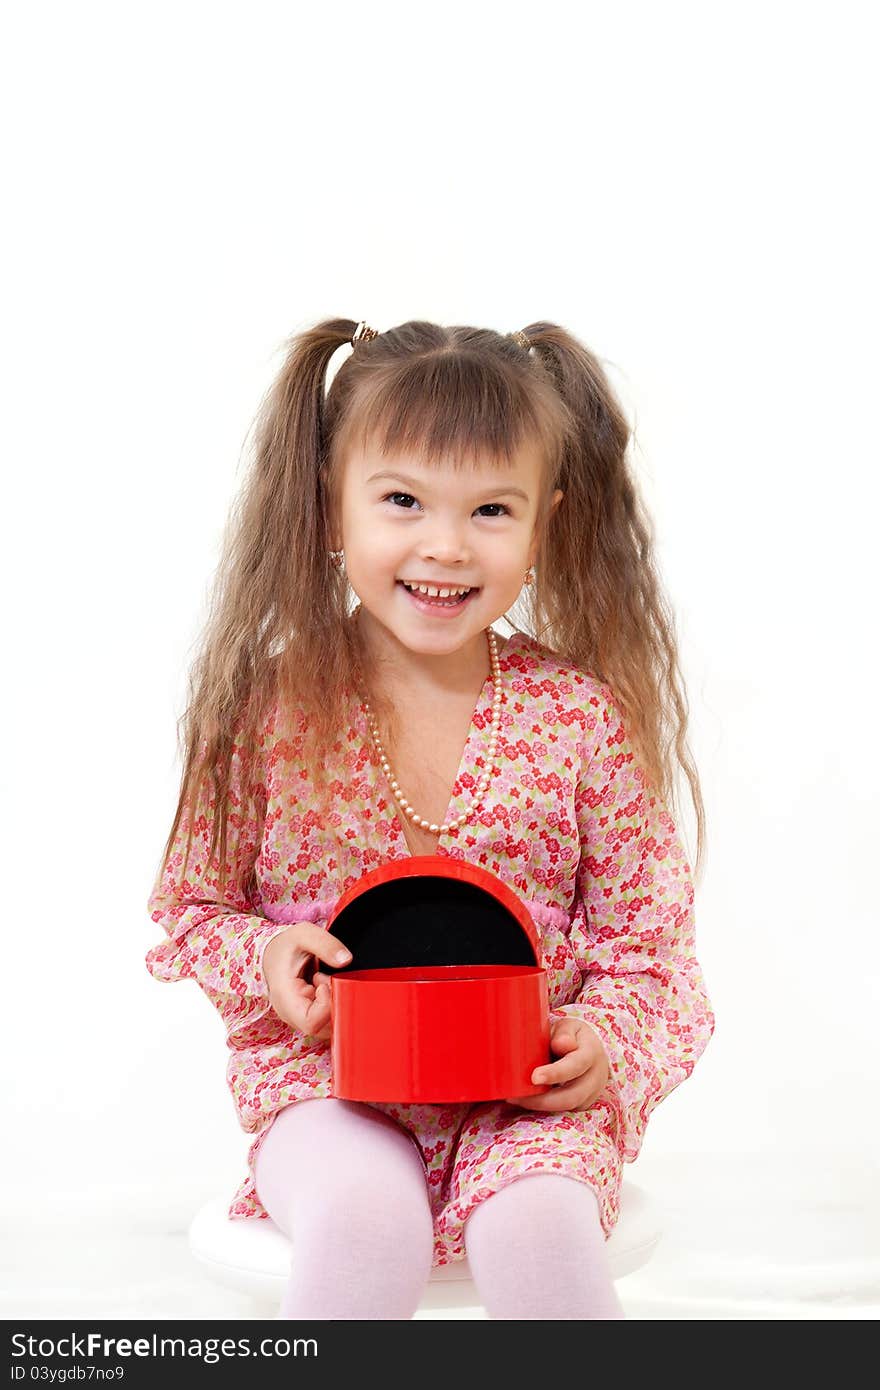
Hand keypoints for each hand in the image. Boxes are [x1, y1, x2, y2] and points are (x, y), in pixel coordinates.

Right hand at [262, 923, 351, 1041]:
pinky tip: (328, 988)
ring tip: (327, 982)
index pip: (311, 1022)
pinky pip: (327, 1022)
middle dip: (335, 1004)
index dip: (327, 1006)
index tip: (326, 982)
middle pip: (322, 1029)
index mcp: (285, 998)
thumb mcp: (304, 934)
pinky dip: (335, 1005)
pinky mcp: (308, 1016)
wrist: (272, 953)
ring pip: (327, 1028)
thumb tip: (346, 960)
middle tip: (330, 980)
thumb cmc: (286, 945)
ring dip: (336, 1005)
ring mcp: (299, 1018)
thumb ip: (325, 944)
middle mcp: (291, 1014)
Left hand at [504, 1018, 610, 1111]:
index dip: (555, 1073)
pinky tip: (524, 1102)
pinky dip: (543, 1109)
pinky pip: (563, 1111)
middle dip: (542, 1100)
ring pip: (566, 1108)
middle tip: (515, 1097)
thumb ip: (564, 1034)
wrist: (591, 1051)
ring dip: (539, 1106)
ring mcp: (590, 1095)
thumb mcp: (569, 1027)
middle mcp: (595, 1078)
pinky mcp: (581, 1105)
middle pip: (571, 1096)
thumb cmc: (573, 1036)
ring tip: (514, 1099)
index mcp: (591, 1053)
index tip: (534, 1077)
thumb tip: (561, 1044)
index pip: (575, 1065)